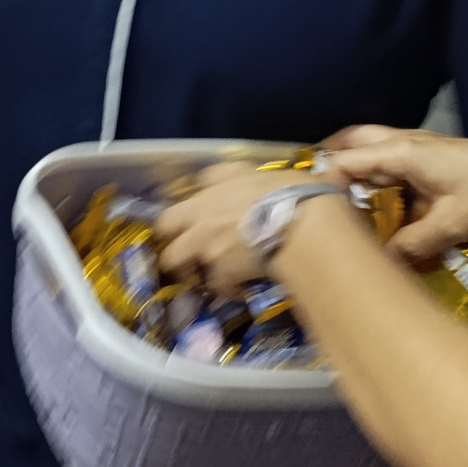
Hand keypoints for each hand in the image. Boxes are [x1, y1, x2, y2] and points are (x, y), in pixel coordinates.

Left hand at [155, 163, 299, 294]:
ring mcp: (205, 243)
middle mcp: (203, 211)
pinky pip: (215, 286)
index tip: (207, 209)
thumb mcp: (282, 175)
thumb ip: (267, 183)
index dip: (200, 198)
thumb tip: (283, 188)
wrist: (301, 228)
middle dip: (173, 235)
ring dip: (187, 267)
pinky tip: (240, 291)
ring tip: (205, 275)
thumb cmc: (301, 195)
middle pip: (166, 222)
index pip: (201, 181)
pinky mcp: (218, 271)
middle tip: (189, 246)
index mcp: (221, 184)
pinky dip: (226, 290)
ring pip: (175, 259)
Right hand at [322, 126, 467, 260]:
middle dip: (327, 159)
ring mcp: (418, 147)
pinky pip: (390, 160)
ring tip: (336, 198)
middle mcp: (402, 143)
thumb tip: (379, 264)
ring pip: (371, 148)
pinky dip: (374, 173)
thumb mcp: (453, 223)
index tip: (303, 208)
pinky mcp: (432, 157)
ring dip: (352, 165)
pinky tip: (375, 201)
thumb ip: (412, 244)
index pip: (341, 161)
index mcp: (400, 152)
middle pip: (352, 141)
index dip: (318, 181)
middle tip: (310, 189)